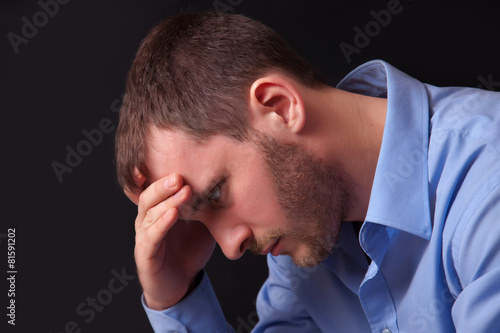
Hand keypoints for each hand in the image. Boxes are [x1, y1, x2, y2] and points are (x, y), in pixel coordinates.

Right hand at [124, 169, 215, 309]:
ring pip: (150, 214)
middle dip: (164, 184)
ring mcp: (144, 237)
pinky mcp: (145, 255)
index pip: (156, 187)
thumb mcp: (205, 224)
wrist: (180, 285)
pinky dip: (162, 224)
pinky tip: (174, 214)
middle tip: (181, 175)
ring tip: (183, 191)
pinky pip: (151, 237)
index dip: (163, 175)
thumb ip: (212, 207)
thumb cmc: (190, 250)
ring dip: (167, 201)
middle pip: (148, 196)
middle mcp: (146, 220)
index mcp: (158, 209)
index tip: (181, 161)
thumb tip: (234, 187)